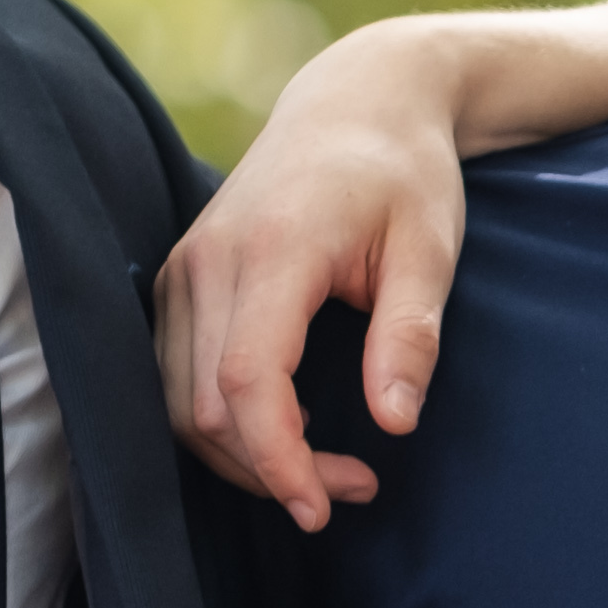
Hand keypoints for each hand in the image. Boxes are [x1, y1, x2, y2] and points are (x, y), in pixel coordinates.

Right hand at [158, 26, 477, 523]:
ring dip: (244, 455)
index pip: (248, 381)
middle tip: (356, 488)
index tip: (325, 506)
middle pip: (204, 407)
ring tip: (328, 471)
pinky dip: (223, 421)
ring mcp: (183, 269)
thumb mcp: (431, 249)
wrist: (356, 101)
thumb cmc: (404, 173)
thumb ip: (409, 335)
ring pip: (178, 403)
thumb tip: (395, 422)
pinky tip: (289, 427)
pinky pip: (175, 376)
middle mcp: (209, 259)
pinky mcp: (178, 279)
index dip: (279, 460)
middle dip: (273, 470)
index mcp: (273, 249)